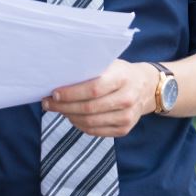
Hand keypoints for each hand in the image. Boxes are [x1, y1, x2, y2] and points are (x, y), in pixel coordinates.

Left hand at [41, 60, 157, 136]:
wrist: (147, 87)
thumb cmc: (121, 72)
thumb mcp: (110, 63)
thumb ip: (90, 68)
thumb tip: (60, 76)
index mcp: (122, 78)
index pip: (93, 89)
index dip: (71, 93)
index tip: (54, 93)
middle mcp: (127, 99)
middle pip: (89, 108)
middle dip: (64, 107)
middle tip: (48, 103)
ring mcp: (127, 117)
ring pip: (90, 122)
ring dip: (69, 117)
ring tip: (57, 109)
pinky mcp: (124, 129)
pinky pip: (96, 131)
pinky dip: (80, 125)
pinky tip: (71, 117)